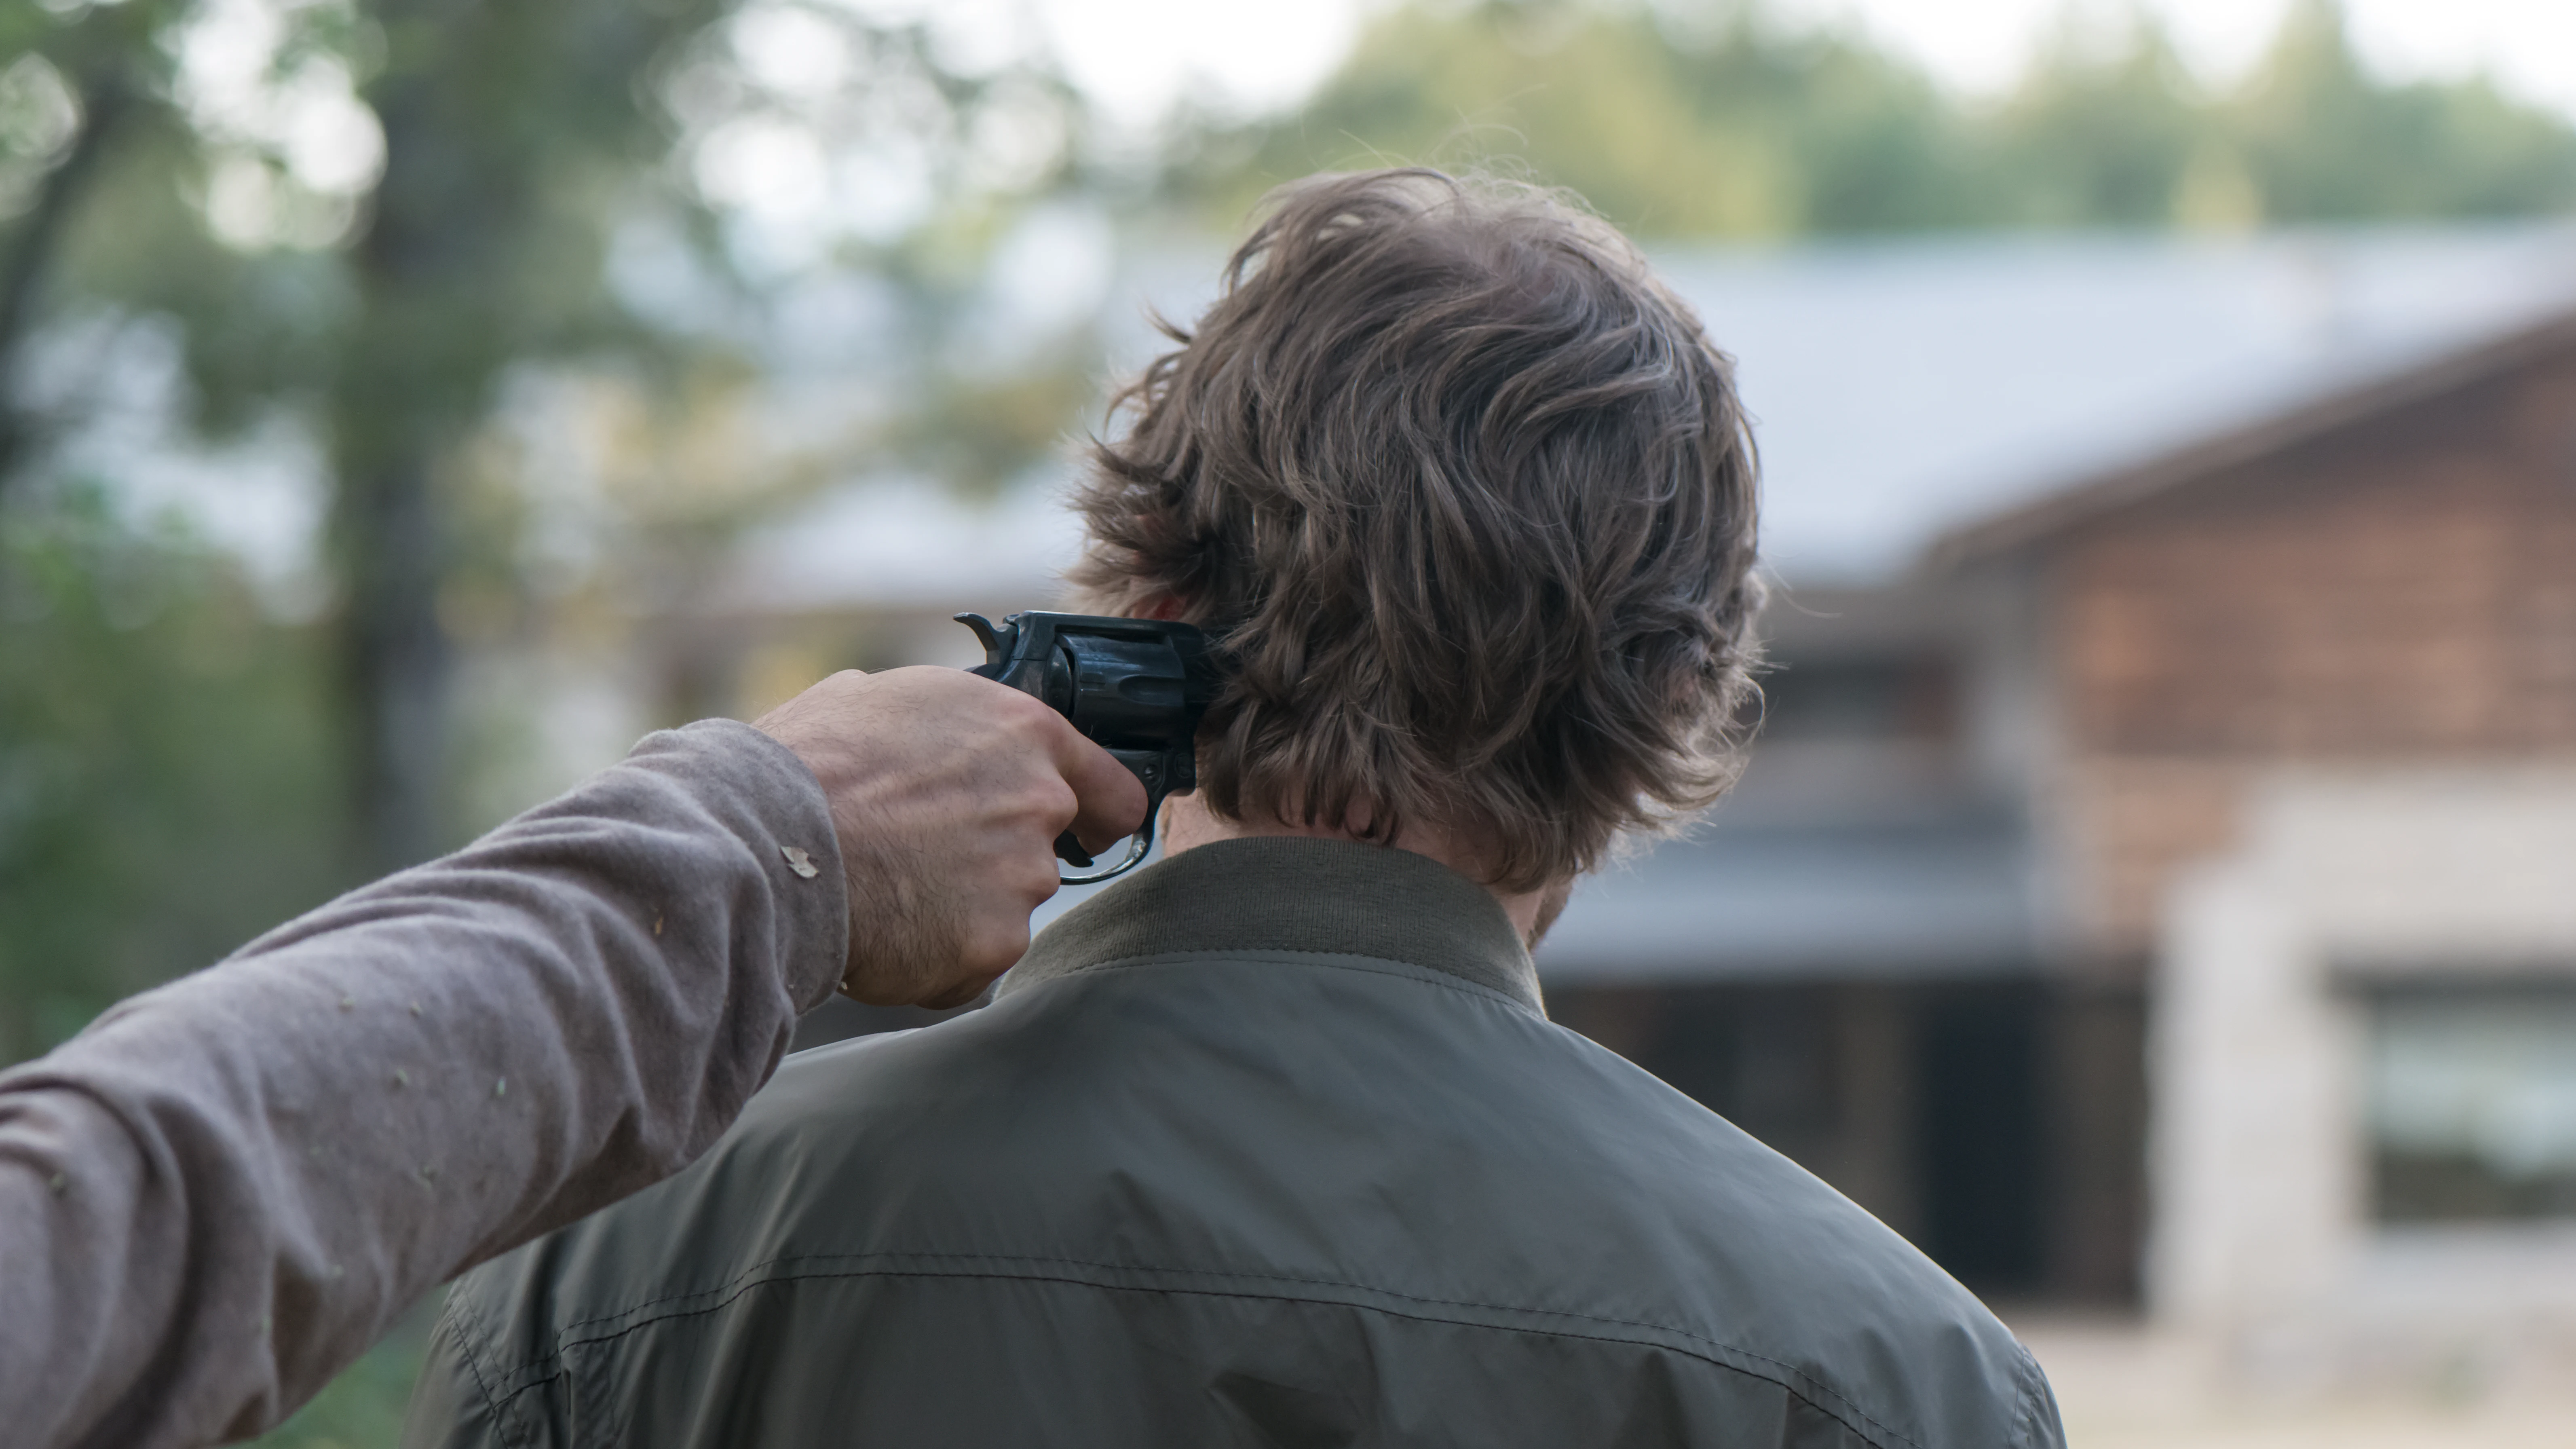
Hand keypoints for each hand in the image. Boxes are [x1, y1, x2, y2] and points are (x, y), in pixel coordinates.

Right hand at [754, 667, 1146, 1007]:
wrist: (765, 842)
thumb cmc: (807, 764)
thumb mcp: (881, 700)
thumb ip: (944, 724)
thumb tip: (941, 732)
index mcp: (1022, 732)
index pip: (1113, 789)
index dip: (1097, 815)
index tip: (1085, 832)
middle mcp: (1038, 803)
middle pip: (1044, 854)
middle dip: (993, 864)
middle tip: (919, 860)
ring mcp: (1021, 879)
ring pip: (1004, 909)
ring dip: (958, 911)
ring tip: (885, 890)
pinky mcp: (993, 944)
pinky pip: (970, 965)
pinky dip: (932, 961)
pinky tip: (882, 932)